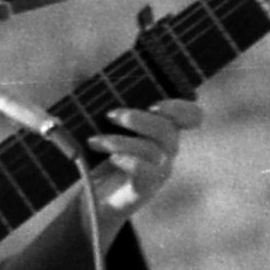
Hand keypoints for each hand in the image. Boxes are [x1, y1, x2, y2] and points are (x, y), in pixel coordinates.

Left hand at [80, 96, 195, 213]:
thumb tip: (78, 72)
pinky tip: (111, 158)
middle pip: (167, 129)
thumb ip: (98, 101)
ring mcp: (159, 170)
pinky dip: (128, 160)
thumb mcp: (101, 126)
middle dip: (137, 118)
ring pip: (153, 150)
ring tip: (95, 141)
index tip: (154, 104)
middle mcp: (167, 149)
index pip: (191, 116)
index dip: (181, 107)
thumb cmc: (101, 156)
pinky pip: (146, 172)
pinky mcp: (145, 188)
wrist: (93, 198)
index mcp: (163, 129)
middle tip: (110, 116)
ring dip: (121, 141)